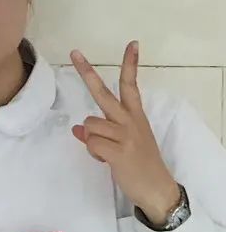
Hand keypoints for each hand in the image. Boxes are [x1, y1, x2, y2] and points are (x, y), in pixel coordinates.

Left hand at [71, 42, 180, 225]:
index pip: (131, 85)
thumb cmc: (139, 164)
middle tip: (74, 52)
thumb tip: (77, 128)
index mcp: (135, 116)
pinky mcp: (119, 151)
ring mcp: (125, 135)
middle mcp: (130, 121)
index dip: (130, 65)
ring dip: (92, 140)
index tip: (131, 43)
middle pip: (103, 93)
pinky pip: (91, 143)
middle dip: (87, 73)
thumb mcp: (122, 144)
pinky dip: (94, 153)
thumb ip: (101, 133)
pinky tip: (107, 161)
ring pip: (91, 124)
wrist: (157, 188)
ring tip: (106, 152)